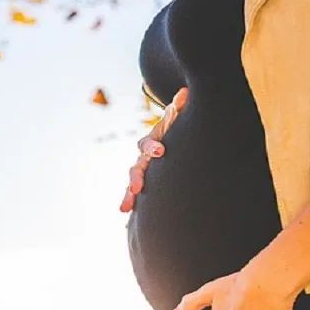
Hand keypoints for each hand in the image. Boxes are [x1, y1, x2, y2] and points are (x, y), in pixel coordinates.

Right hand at [120, 86, 188, 212]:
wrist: (168, 145)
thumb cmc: (174, 133)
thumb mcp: (177, 121)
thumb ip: (179, 110)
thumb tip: (185, 92)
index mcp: (151, 143)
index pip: (148, 144)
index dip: (153, 147)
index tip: (161, 151)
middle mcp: (143, 159)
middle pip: (136, 168)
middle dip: (136, 178)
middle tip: (137, 188)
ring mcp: (142, 173)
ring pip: (132, 184)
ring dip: (128, 195)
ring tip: (124, 208)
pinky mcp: (145, 186)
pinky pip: (136, 196)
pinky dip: (131, 204)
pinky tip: (126, 216)